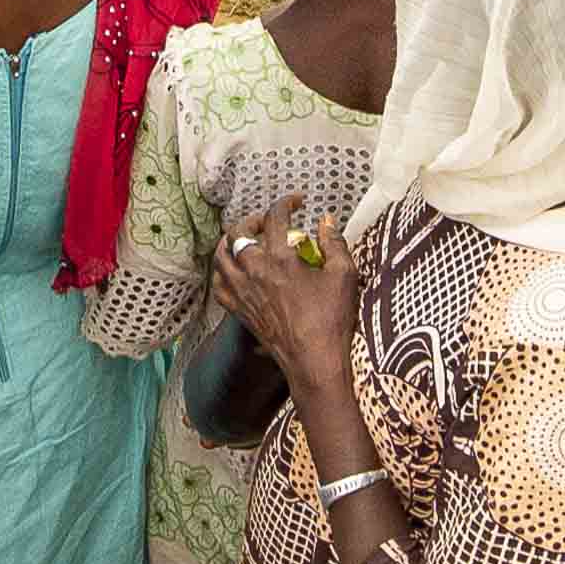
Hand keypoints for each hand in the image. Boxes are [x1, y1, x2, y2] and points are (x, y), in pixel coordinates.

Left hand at [206, 199, 360, 369]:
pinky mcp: (240, 311)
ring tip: (245, 240)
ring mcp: (243, 293)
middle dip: (252, 219)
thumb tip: (327, 222)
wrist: (314, 361)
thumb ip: (335, 244)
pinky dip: (223, 272)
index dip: (286, 203)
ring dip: (230, 242)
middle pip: (238, 233)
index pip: (275, 218)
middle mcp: (254, 272)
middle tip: (268, 221)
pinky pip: (220, 285)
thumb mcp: (344, 276)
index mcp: (280, 259)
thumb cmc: (331, 320)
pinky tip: (235, 271)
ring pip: (221, 257)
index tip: (297, 202)